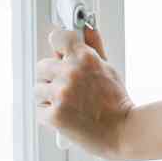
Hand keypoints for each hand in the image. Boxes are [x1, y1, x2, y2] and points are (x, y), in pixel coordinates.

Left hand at [35, 25, 135, 159]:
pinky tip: (67, 116)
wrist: (123, 131)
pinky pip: (40, 110)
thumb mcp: (108, 68)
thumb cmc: (116, 102)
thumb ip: (94, 46)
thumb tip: (87, 29)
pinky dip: (50, 115)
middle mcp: (70, 73)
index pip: (57, 37)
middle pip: (42, 66)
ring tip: (69, 103)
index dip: (58, 46)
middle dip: (52, 76)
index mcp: (84, 58)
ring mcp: (61, 94)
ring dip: (49, 96)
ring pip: (38, 89)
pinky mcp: (54, 115)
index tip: (60, 53)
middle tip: (68, 87)